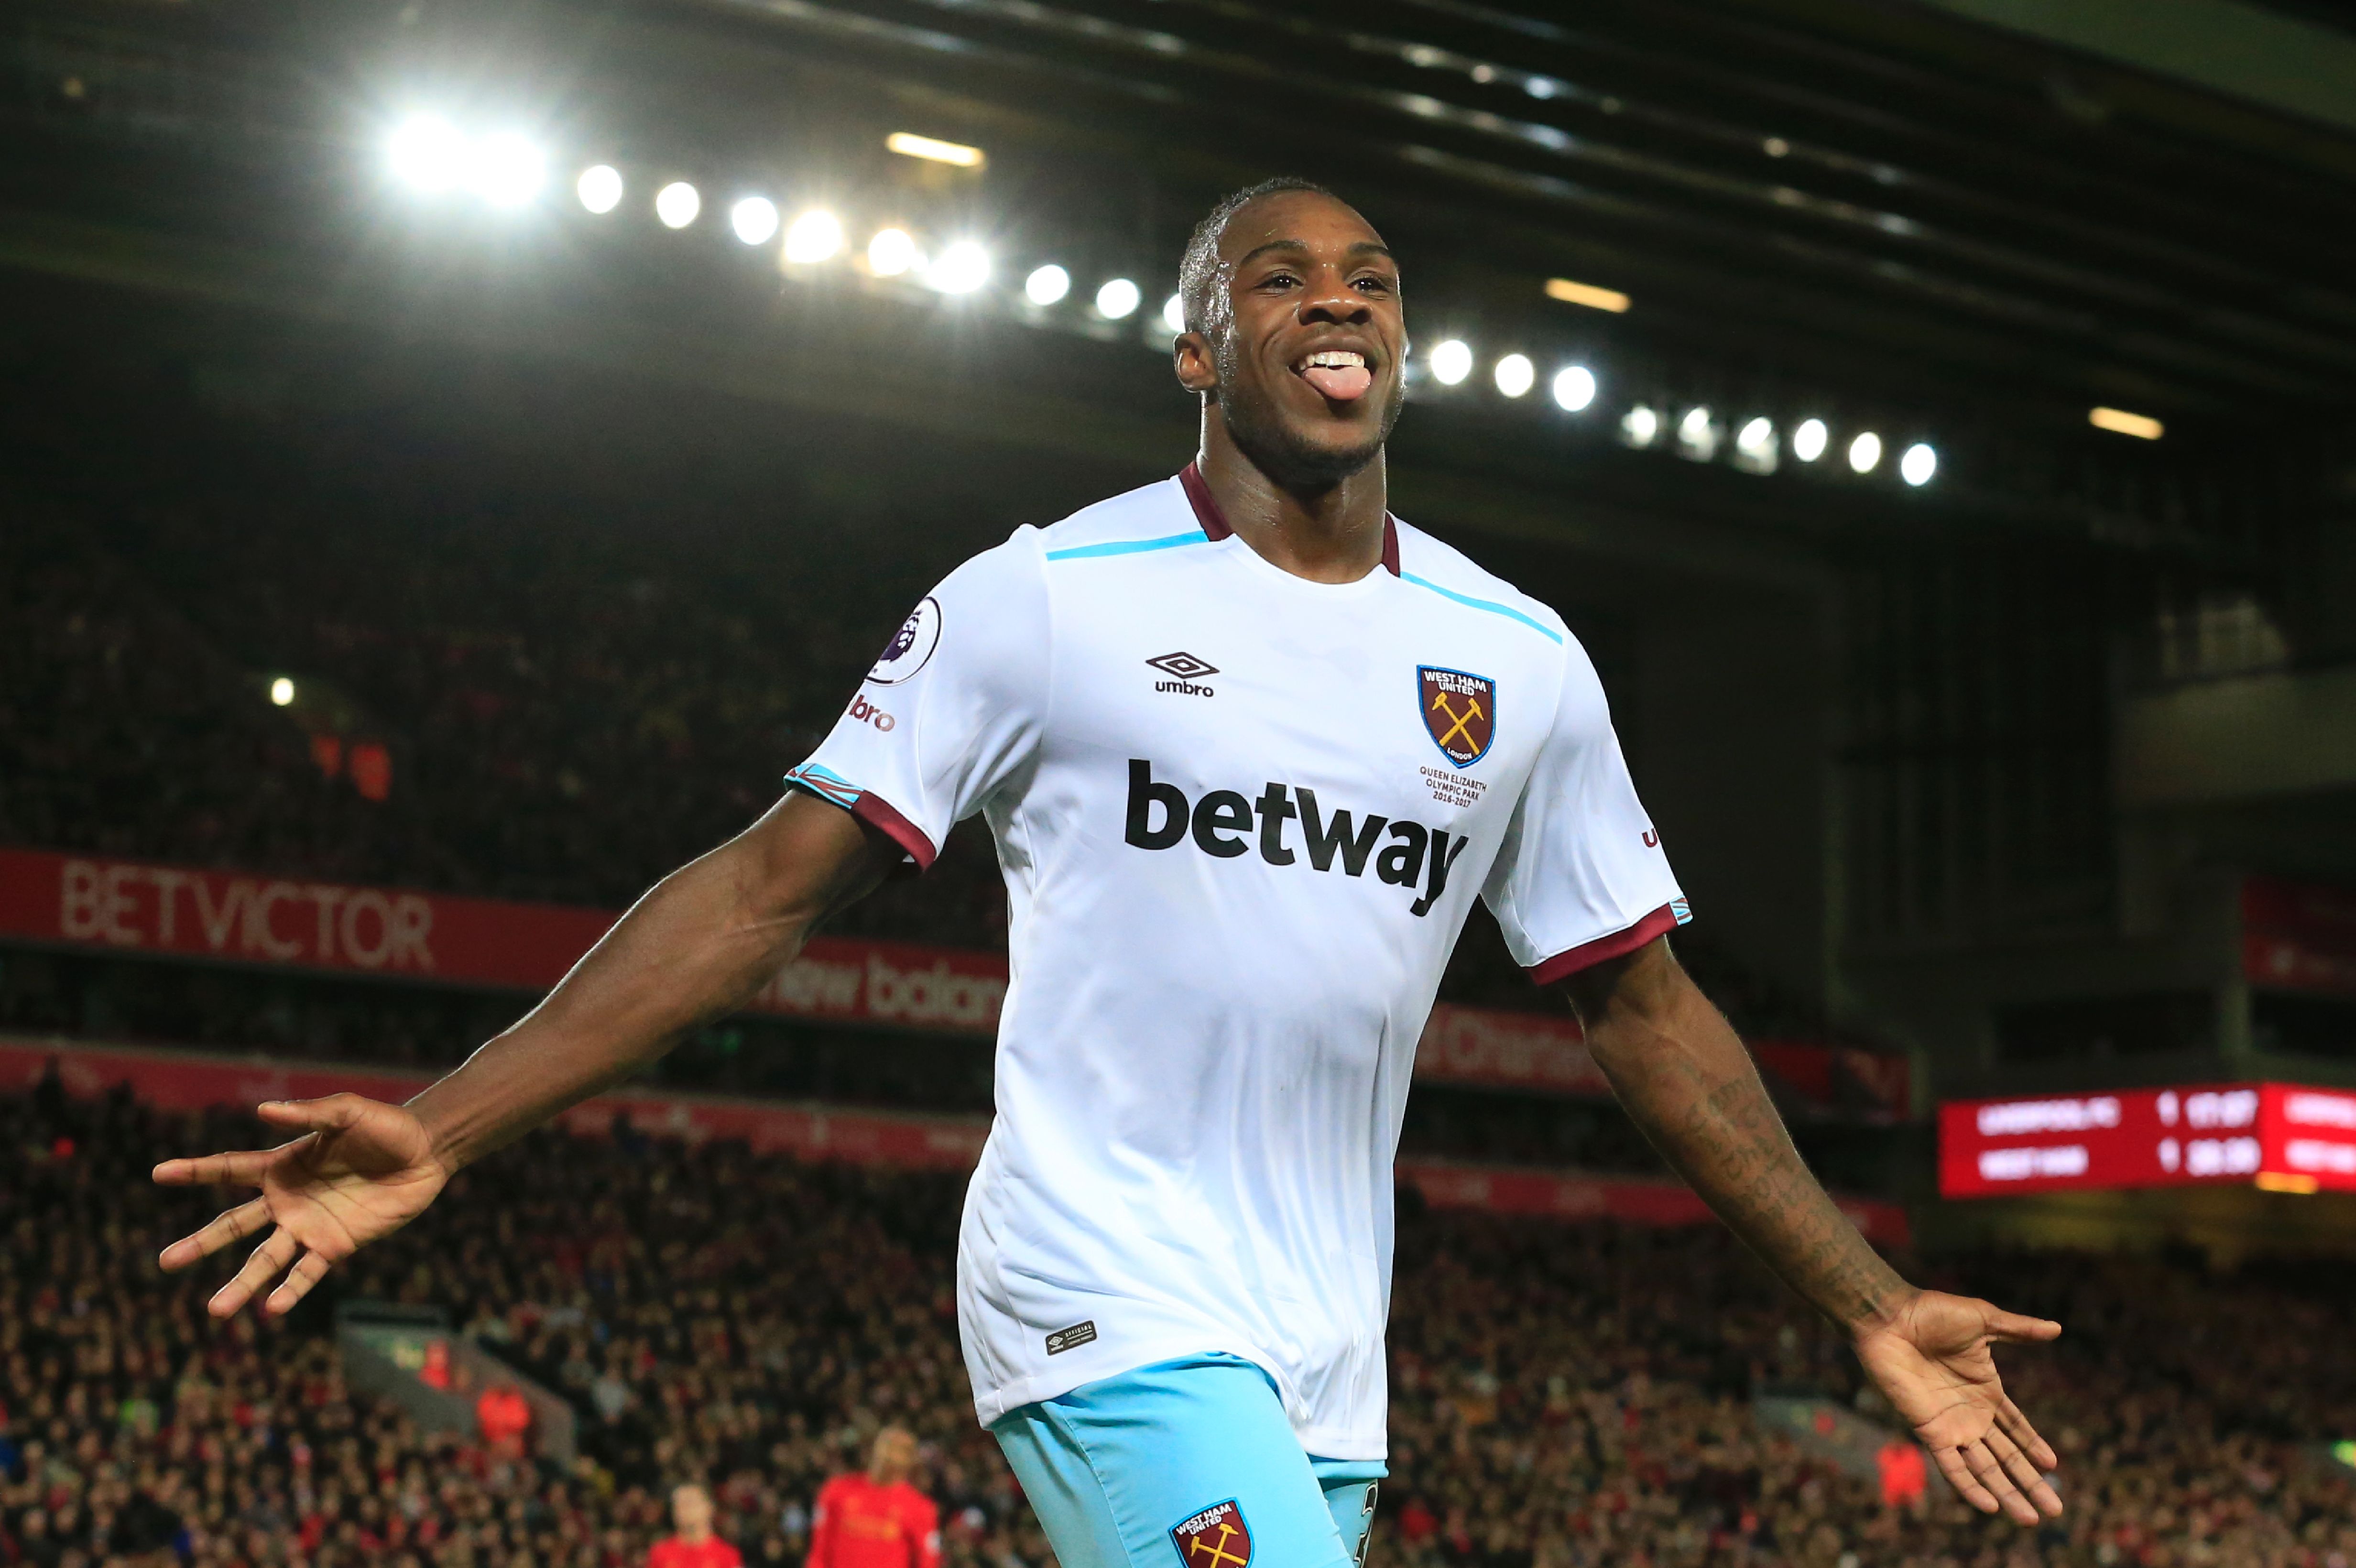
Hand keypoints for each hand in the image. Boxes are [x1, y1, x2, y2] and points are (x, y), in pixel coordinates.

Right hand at [154, 1094, 451, 1317]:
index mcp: (282, 1166)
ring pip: (264, 1260)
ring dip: (241, 1285)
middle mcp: (286, 1201)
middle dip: (200, 1243)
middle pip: (234, 1225)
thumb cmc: (386, 1126)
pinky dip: (290, 1291)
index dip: (195, 1170)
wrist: (427, 1153)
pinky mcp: (336, 1246)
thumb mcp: (347, 1111)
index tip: (158, 1172)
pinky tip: (272, 1307)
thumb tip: (262, 1110)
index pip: (229, 1169)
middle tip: (165, 1261)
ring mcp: (308, 1227)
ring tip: (215, 1311)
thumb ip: (308, 1114)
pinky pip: (307, 1272)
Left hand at [1854, 1289, 2062, 1523]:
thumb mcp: (1983, 1318)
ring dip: (2006, 1494)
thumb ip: (2019, 1329)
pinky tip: (1990, 1507)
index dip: (2033, 1446)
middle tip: (2055, 1510)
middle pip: (2007, 1457)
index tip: (2053, 1467)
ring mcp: (1951, 1425)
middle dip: (2030, 1483)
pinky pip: (1951, 1466)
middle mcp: (1971, 1414)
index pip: (2016, 1427)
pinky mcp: (1929, 1430)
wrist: (1889, 1318)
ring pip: (1984, 1469)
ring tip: (2031, 1518)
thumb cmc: (1931, 1313)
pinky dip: (1969, 1487)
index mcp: (1986, 1391)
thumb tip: (2057, 1328)